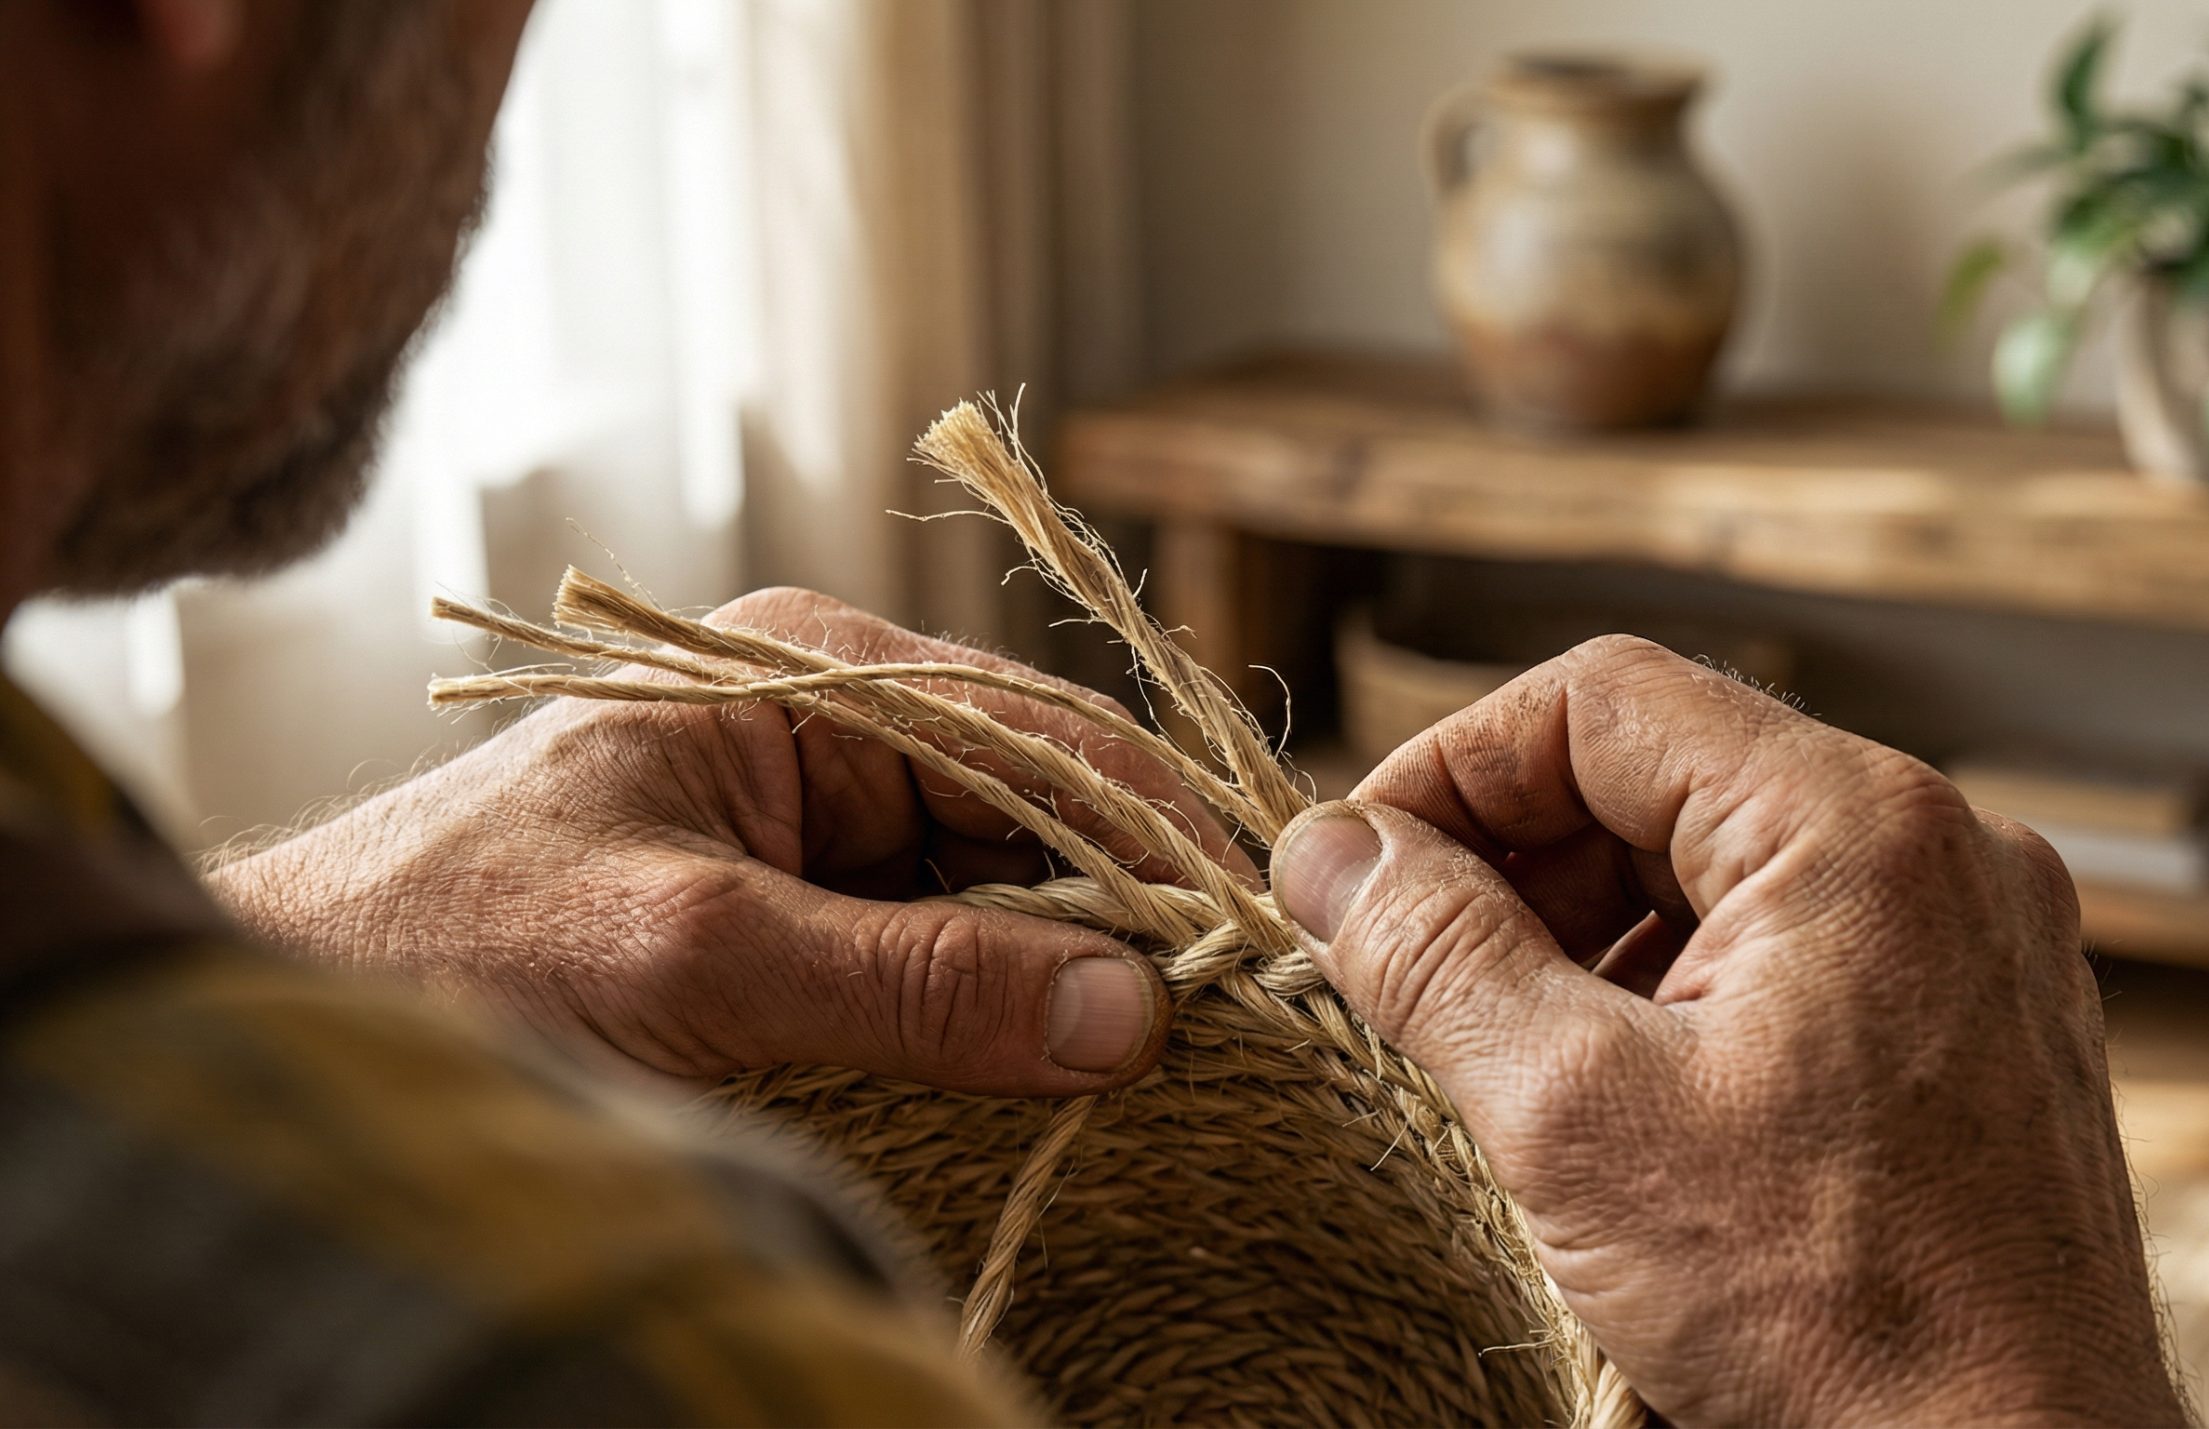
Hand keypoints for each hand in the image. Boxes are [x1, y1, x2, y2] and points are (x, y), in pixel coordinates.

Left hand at [209, 588, 1248, 1094]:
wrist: (304, 1015)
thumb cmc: (453, 944)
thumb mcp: (698, 959)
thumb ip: (916, 982)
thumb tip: (1129, 1013)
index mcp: (804, 676)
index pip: (1038, 734)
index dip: (1160, 825)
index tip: (1265, 924)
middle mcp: (828, 733)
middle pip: (1036, 813)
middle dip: (1126, 908)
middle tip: (1236, 1017)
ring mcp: (816, 830)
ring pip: (998, 893)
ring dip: (1070, 973)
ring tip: (1173, 1054)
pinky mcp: (799, 920)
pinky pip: (939, 956)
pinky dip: (999, 1014)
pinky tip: (1057, 1069)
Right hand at [1271, 636, 2184, 1426]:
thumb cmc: (1833, 1315)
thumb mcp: (1577, 1120)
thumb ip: (1435, 955)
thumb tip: (1327, 852)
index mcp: (1856, 827)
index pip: (1600, 702)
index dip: (1449, 771)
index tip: (1360, 874)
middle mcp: (1940, 849)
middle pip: (1663, 776)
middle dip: (1515, 865)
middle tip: (1411, 977)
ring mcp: (1972, 937)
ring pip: (1723, 865)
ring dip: (1590, 938)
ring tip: (1513, 1060)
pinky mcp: (1976, 1022)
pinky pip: (1795, 946)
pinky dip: (1683, 993)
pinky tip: (1623, 1102)